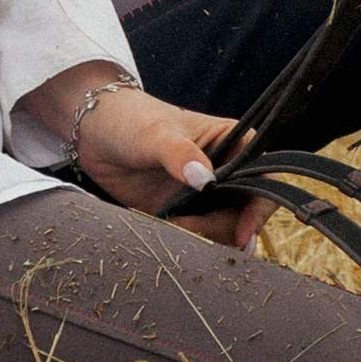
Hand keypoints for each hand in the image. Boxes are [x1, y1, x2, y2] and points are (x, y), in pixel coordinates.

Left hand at [17, 67, 274, 248]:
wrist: (94, 134)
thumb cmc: (132, 120)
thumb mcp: (156, 134)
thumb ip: (179, 154)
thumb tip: (204, 179)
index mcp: (234, 142)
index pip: (266, 176)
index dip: (261, 206)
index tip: (245, 233)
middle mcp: (226, 170)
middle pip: (247, 210)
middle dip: (228, 228)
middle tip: (193, 228)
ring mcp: (205, 194)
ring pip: (226, 227)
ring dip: (208, 237)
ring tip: (176, 226)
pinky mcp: (183, 212)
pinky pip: (199, 235)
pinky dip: (191, 241)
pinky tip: (170, 231)